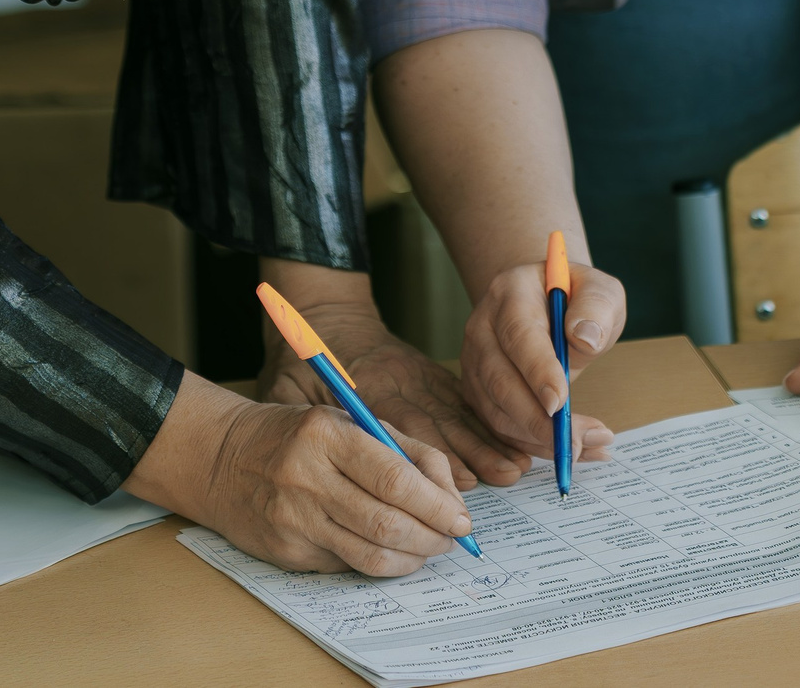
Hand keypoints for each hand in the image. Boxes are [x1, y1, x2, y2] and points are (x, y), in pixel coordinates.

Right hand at [123, 374, 472, 575]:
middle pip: (388, 525)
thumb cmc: (295, 435)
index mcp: (327, 435)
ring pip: (371, 557)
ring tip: (426, 549)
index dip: (439, 507)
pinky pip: (346, 566)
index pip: (397, 480)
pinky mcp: (286, 552)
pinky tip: (384, 550)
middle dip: (433, 538)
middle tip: (451, 540)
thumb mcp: (346, 420)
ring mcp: (294, 520)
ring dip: (411, 559)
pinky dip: (376, 562)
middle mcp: (308, 479)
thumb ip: (403, 448)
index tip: (462, 520)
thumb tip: (451, 493)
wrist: (221, 458)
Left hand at [259, 297, 521, 487]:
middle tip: (495, 486)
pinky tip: (508, 444)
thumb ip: (293, 421)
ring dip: (485, 442)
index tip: (456, 484)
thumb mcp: (285, 388)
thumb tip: (294, 468)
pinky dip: (484, 425)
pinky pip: (461, 401)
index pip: (400, 428)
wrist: (324, 314)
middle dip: (468, 459)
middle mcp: (398, 381)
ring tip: (514, 467)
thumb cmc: (298, 362)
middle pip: (437, 423)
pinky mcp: (430, 374)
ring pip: (456, 411)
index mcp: (363, 388)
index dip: (429, 460)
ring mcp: (418, 376)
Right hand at [458, 259, 620, 468]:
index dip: (537, 371)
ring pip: (495, 410)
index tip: (560, 403)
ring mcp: (474, 360)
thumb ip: (596, 307)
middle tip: (577, 441)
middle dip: (536, 420)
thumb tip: (585, 338)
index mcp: (511, 294)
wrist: (546, 301)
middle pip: (498, 380)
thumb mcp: (599, 290)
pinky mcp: (478, 389)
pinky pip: (499, 426)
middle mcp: (482, 327)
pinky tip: (569, 450)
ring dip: (538, 439)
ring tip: (587, 447)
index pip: (518, 335)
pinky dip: (533, 445)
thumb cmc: (575, 297)